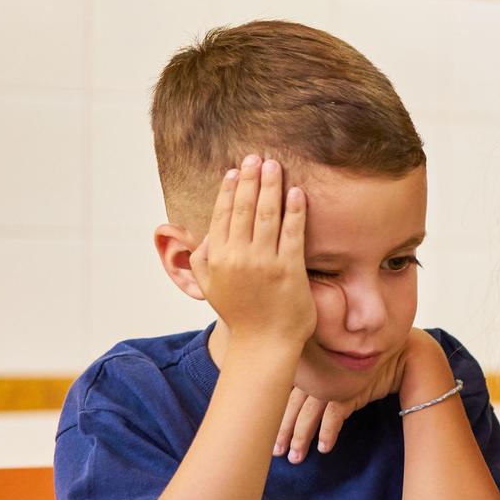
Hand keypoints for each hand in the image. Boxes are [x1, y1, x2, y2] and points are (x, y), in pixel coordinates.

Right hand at [191, 155, 312, 351]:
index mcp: (217, 258)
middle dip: (250, 179)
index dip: (229, 189)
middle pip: (243, 208)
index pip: (222, 214)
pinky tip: (296, 193)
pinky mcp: (289, 269)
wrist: (264, 343)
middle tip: (256, 157)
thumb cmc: (240, 313)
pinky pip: (293, 233)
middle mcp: (238, 257)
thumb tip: (205, 232)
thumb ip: (203, 258)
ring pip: (266, 216)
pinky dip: (294, 211)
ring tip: (275, 165)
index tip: (235, 170)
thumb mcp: (209, 285)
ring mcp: (264, 263)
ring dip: (270, 187)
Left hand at [271, 324, 426, 462]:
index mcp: (314, 369)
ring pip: (309, 413)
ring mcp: (334, 383)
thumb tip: (305, 405)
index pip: (288, 395)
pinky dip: (327, 431)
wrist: (402, 355)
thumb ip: (324, 381)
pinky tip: (324, 447)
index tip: (271, 438)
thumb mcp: (341, 372)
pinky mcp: (351, 391)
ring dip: (301, 437)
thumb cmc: (371, 364)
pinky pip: (334, 414)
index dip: (277, 417)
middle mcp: (320, 375)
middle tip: (277, 453)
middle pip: (293, 406)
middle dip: (284, 431)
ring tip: (297, 457)